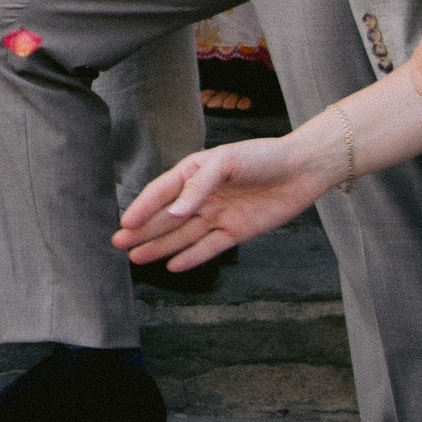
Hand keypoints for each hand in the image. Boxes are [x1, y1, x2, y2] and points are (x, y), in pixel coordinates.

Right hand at [113, 134, 332, 271]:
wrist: (303, 169)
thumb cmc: (263, 156)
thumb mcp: (227, 161)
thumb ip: (200, 186)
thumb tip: (177, 211)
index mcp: (194, 173)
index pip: (161, 193)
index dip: (142, 208)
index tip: (124, 224)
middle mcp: (202, 196)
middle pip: (167, 218)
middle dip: (143, 231)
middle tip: (119, 245)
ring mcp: (218, 215)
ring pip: (183, 235)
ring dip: (160, 246)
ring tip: (137, 258)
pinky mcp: (237, 231)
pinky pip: (210, 247)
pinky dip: (192, 257)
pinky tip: (173, 265)